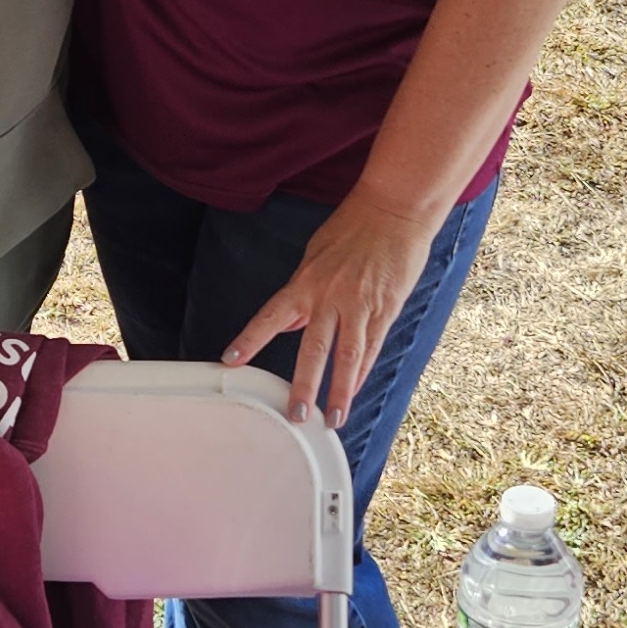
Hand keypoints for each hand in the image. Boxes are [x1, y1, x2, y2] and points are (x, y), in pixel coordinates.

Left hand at [220, 186, 436, 426]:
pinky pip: (372, 347)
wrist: (395, 209)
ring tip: (334, 418)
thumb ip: (303, 291)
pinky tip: (355, 391)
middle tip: (296, 413)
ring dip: (341, 391)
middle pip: (315, 348)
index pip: (271, 316)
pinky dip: (362, 372)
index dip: (251, 339)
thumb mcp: (316, 255)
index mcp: (306, 282)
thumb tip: (291, 321)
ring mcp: (360, 305)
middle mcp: (330, 297)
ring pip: (348, 356)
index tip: (231, 360)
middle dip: (305, 384)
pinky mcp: (386, 309)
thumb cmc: (354, 226)